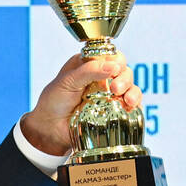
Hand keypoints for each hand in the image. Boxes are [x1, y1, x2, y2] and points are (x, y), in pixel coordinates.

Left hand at [20, 51, 143, 155]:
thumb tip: (113, 66)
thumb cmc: (53, 102)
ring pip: (130, 86)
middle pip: (124, 70)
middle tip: (116, 88)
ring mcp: (109, 95)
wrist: (49, 130)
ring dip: (132, 91)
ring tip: (126, 100)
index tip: (114, 69)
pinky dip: (135, 104)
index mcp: (89, 65)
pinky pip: (131, 104)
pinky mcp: (114, 111)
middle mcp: (101, 78)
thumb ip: (88, 71)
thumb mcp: (67, 81)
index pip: (110, 56)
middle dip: (124, 78)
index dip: (116, 61)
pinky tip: (130, 107)